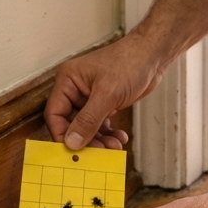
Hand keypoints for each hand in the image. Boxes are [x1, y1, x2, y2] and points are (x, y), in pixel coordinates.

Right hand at [44, 33, 163, 149]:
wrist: (153, 55)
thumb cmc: (130, 62)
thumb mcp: (108, 93)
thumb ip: (88, 119)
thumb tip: (71, 143)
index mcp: (68, 81)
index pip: (54, 114)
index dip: (62, 134)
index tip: (73, 152)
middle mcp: (75, 89)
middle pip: (70, 124)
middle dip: (85, 139)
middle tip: (100, 153)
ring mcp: (90, 97)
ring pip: (87, 127)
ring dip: (99, 140)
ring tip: (114, 147)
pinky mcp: (104, 103)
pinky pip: (100, 124)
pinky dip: (108, 134)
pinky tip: (120, 138)